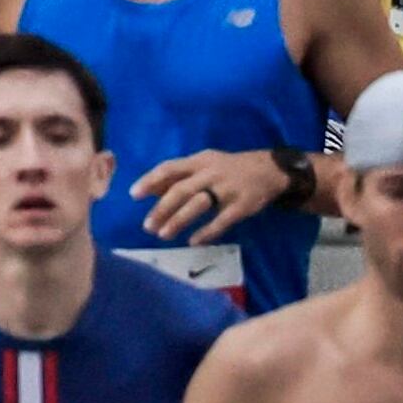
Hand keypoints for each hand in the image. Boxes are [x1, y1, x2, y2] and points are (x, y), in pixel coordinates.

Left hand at [131, 148, 292, 242]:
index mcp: (198, 161)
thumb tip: (152, 189)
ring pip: (198, 205)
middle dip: (162, 209)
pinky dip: (206, 232)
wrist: (269, 170)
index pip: (169, 168)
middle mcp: (210, 173)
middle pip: (181, 190)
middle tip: (147, 225)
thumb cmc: (226, 168)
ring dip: (178, 220)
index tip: (134, 194)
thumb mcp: (203, 163)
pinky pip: (221, 221)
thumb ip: (179, 175)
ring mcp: (227, 189)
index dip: (150, 180)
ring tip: (163, 234)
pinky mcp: (242, 206)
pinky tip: (193, 241)